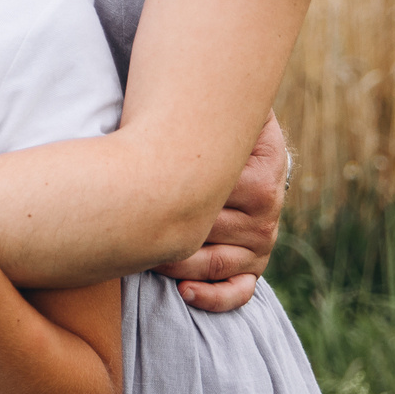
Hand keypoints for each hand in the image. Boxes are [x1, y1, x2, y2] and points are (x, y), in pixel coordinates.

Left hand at [151, 112, 287, 310]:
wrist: (249, 150)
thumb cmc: (220, 128)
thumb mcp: (226, 110)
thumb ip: (211, 103)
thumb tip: (187, 96)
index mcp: (263, 174)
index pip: (214, 192)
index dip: (169, 191)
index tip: (135, 187)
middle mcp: (267, 212)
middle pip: (207, 230)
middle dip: (164, 228)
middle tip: (126, 222)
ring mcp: (262, 242)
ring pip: (215, 263)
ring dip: (176, 263)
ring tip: (142, 254)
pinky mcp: (255, 266)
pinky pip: (240, 291)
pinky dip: (214, 297)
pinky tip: (184, 292)